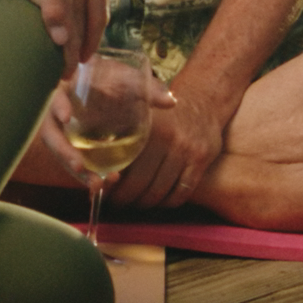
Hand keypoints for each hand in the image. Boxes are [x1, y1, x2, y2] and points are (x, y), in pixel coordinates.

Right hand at [36, 74, 177, 183]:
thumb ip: (147, 88)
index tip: (66, 116)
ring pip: (61, 152)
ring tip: (96, 185)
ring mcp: (62, 130)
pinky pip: (74, 160)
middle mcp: (59, 110)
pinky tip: (106, 182)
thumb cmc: (110, 76)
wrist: (101, 81)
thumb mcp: (127, 78)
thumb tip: (171, 102)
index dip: (58, 105)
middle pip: (52, 134)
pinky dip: (87, 172)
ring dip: (77, 171)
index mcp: (68, 88)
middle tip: (80, 167)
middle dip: (64, 152)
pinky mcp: (70, 144)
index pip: (55, 95)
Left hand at [103, 82, 232, 210]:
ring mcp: (185, 150)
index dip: (110, 183)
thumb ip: (123, 137)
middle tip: (119, 202)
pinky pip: (182, 192)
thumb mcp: (142, 116)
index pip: (121, 165)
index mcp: (144, 127)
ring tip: (138, 202)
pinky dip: (168, 202)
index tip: (104, 191)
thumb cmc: (164, 114)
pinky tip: (161, 199)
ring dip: (146, 203)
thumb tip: (100, 169)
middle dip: (125, 199)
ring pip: (159, 192)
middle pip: (139, 184)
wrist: (202, 100)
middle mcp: (165, 137)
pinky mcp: (201, 159)